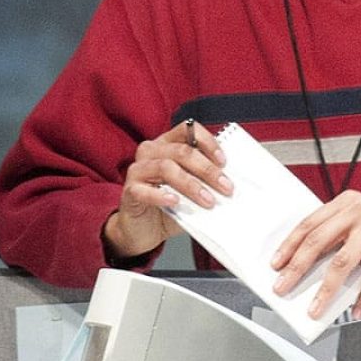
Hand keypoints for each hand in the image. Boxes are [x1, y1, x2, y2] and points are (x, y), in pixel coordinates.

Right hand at [102, 120, 231, 258]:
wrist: (144, 230)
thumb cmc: (170, 206)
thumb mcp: (193, 191)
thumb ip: (207, 182)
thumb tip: (230, 184)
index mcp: (168, 144)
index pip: (188, 130)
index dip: (208, 142)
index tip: (224, 162)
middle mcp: (151, 151)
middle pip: (181, 151)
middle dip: (207, 169)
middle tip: (225, 187)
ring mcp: (138, 170)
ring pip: (165, 167)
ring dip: (190, 184)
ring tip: (207, 200)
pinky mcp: (130, 190)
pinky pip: (144, 189)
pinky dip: (161, 195)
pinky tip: (175, 201)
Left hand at [271, 190, 360, 318]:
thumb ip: (338, 240)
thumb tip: (306, 271)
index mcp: (347, 203)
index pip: (309, 224)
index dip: (290, 246)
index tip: (276, 265)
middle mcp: (360, 210)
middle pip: (318, 242)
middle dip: (297, 269)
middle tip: (284, 287)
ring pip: (340, 263)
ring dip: (325, 291)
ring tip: (315, 308)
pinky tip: (356, 310)